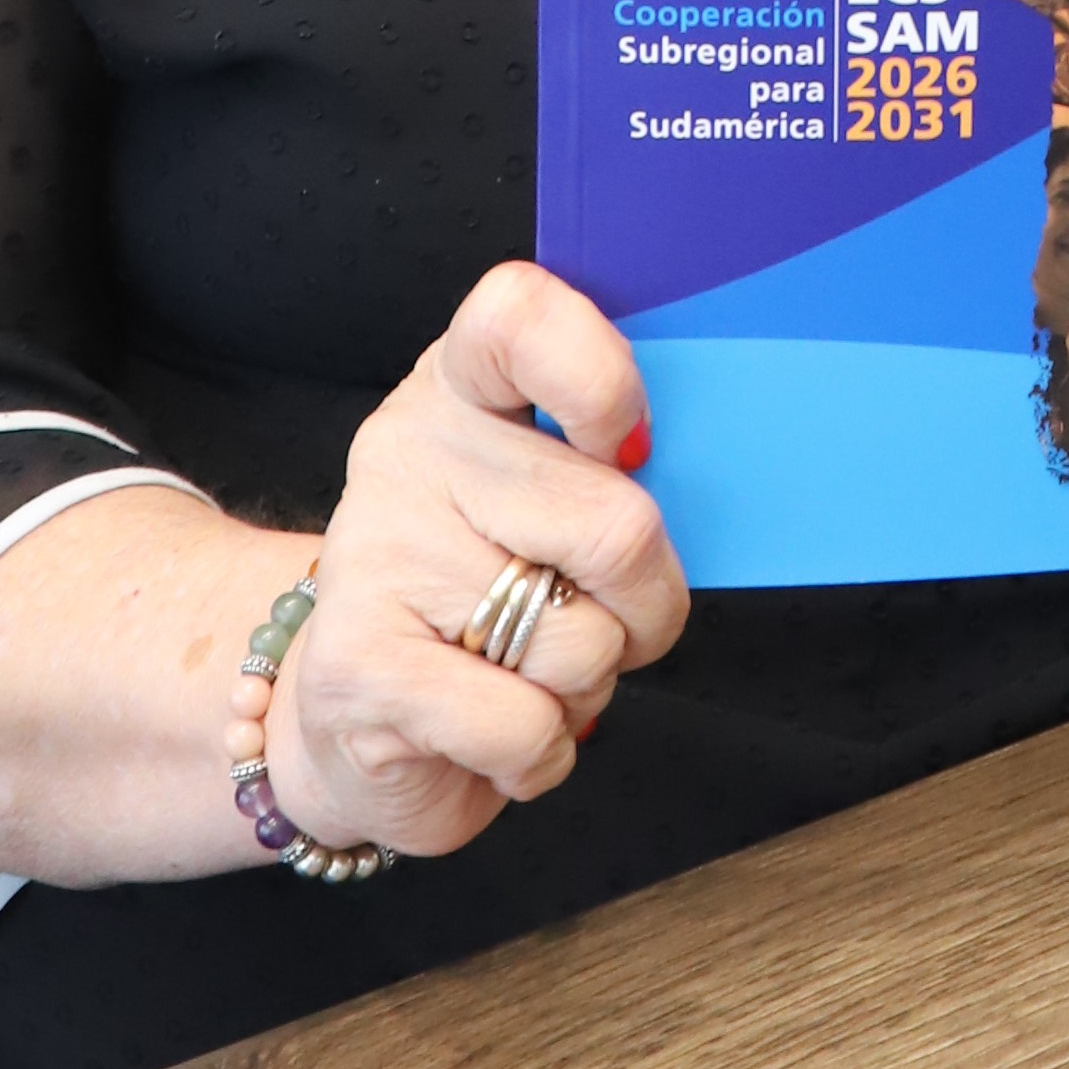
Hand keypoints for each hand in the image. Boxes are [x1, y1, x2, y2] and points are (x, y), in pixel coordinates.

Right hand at [267, 263, 690, 858]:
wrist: (346, 713)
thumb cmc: (486, 587)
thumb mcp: (547, 494)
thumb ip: (611, 466)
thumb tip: (722, 465)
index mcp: (461, 383)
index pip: (521, 315)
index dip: (602, 379)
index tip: (634, 448)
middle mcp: (409, 453)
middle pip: (614, 526)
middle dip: (649, 606)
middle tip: (618, 620)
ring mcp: (374, 557)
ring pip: (580, 643)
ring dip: (590, 685)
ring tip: (531, 673)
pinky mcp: (358, 668)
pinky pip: (525, 728)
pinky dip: (543, 753)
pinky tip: (495, 733)